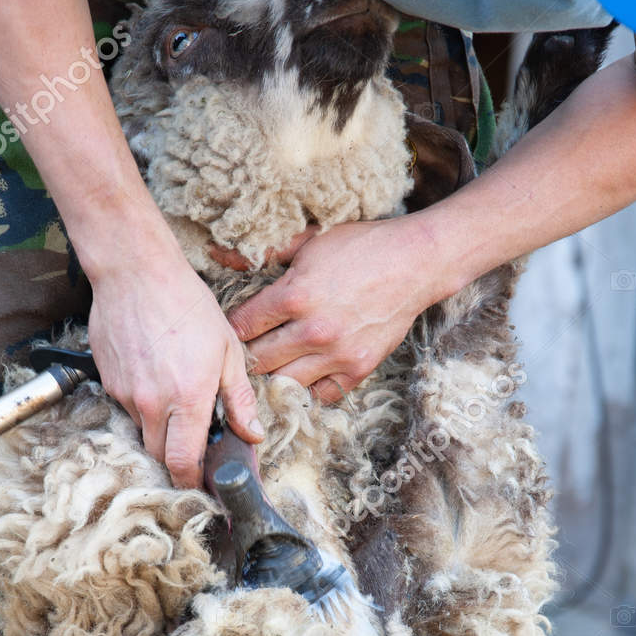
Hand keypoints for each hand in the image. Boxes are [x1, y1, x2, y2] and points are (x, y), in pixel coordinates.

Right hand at [87, 229, 262, 488]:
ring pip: (143, 431)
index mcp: (187, 399)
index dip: (192, 481)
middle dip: (177, 459)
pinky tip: (156, 374)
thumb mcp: (228, 350)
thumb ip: (239, 399)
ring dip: (161, 427)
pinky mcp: (108, 382)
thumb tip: (252, 435)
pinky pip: (128, 407)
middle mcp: (152, 403)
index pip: (183, 462)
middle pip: (159, 457)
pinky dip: (144, 403)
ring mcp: (125, 394)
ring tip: (176, 393)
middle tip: (195, 445)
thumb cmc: (187, 305)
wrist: (136, 271)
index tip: (202, 485)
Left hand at [228, 217, 440, 400]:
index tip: (232, 328)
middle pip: (257, 361)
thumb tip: (220, 256)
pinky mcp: (357, 369)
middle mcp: (313, 331)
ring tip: (271, 364)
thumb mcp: (310, 241)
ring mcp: (337, 355)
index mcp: (295, 295)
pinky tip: (304, 371)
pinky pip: (320, 394)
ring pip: (284, 383)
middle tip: (244, 350)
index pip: (242, 326)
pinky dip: (308, 386)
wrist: (414, 263)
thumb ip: (266, 253)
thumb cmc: (360, 247)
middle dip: (246, 355)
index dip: (231, 327)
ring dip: (274, 374)